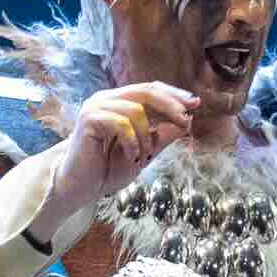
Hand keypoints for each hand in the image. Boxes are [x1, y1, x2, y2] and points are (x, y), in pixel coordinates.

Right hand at [33, 82, 196, 241]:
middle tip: (186, 121)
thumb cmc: (108, 169)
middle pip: (146, 91)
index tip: (195, 104)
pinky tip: (131, 157)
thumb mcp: (145, 152)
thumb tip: (187, 120)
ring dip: (147, 137)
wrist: (80, 186)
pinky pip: (122, 123)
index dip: (174, 94)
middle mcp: (107, 99)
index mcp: (119, 102)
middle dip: (171, 105)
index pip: (150, 89)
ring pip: (136, 109)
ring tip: (143, 156)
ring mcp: (96, 106)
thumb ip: (162, 136)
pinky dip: (133, 142)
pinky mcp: (88, 118)